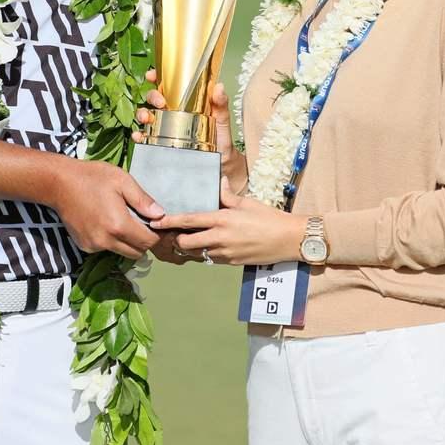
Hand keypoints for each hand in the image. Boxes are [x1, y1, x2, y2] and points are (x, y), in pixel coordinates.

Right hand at [49, 158, 162, 258]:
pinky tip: (106, 223)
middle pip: (136, 252)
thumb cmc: (92, 177)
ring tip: (122, 220)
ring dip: (127, 242)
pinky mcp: (84, 246)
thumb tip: (160, 215)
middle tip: (141, 222)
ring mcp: (93, 246)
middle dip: (143, 241)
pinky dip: (111, 241)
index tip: (155, 223)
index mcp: (118, 225)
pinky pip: (106, 249)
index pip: (148, 242)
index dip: (155, 234)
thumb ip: (143, 200)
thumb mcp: (122, 181)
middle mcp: (106, 241)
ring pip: (121, 252)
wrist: (58, 183)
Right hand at [134, 71, 246, 185]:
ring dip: (142, 114)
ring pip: (146, 116)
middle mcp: (172, 113)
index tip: (152, 75)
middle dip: (152, 96)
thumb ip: (221, 103)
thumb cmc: (220, 138)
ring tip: (148, 119)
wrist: (220, 163)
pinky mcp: (161, 144)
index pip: (168, 85)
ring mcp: (165, 128)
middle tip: (160, 102)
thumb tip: (218, 87)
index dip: (157, 77)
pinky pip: (145, 138)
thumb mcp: (222, 119)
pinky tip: (140, 137)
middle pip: (154, 98)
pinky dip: (139, 136)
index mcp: (185, 102)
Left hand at [149, 177, 305, 265]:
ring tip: (187, 239)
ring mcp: (224, 253)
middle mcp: (220, 238)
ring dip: (189, 248)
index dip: (170, 222)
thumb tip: (219, 181)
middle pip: (185, 244)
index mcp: (222, 220)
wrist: (288, 240)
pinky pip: (210, 259)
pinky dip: (204, 253)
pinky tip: (206, 245)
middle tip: (173, 234)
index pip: (189, 221)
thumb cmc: (269, 218)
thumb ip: (228, 195)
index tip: (156, 223)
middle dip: (176, 240)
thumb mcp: (247, 202)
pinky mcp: (230, 263)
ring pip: (196, 254)